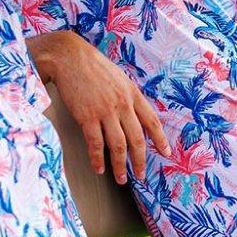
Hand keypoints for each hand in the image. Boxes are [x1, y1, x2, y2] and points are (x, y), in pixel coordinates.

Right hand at [27, 31, 170, 183]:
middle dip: (140, 161)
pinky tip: (99, 169)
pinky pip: (95, 144)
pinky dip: (98, 159)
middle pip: (136, 139)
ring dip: (120, 165)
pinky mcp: (87, 117)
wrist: (70, 57)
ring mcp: (105, 111)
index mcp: (132, 94)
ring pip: (118, 145)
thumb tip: (135, 115)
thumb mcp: (119, 78)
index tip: (166, 153)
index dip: (160, 139)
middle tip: (141, 175)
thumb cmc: (93, 66)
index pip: (152, 121)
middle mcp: (122, 104)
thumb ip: (128, 96)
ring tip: (121, 179)